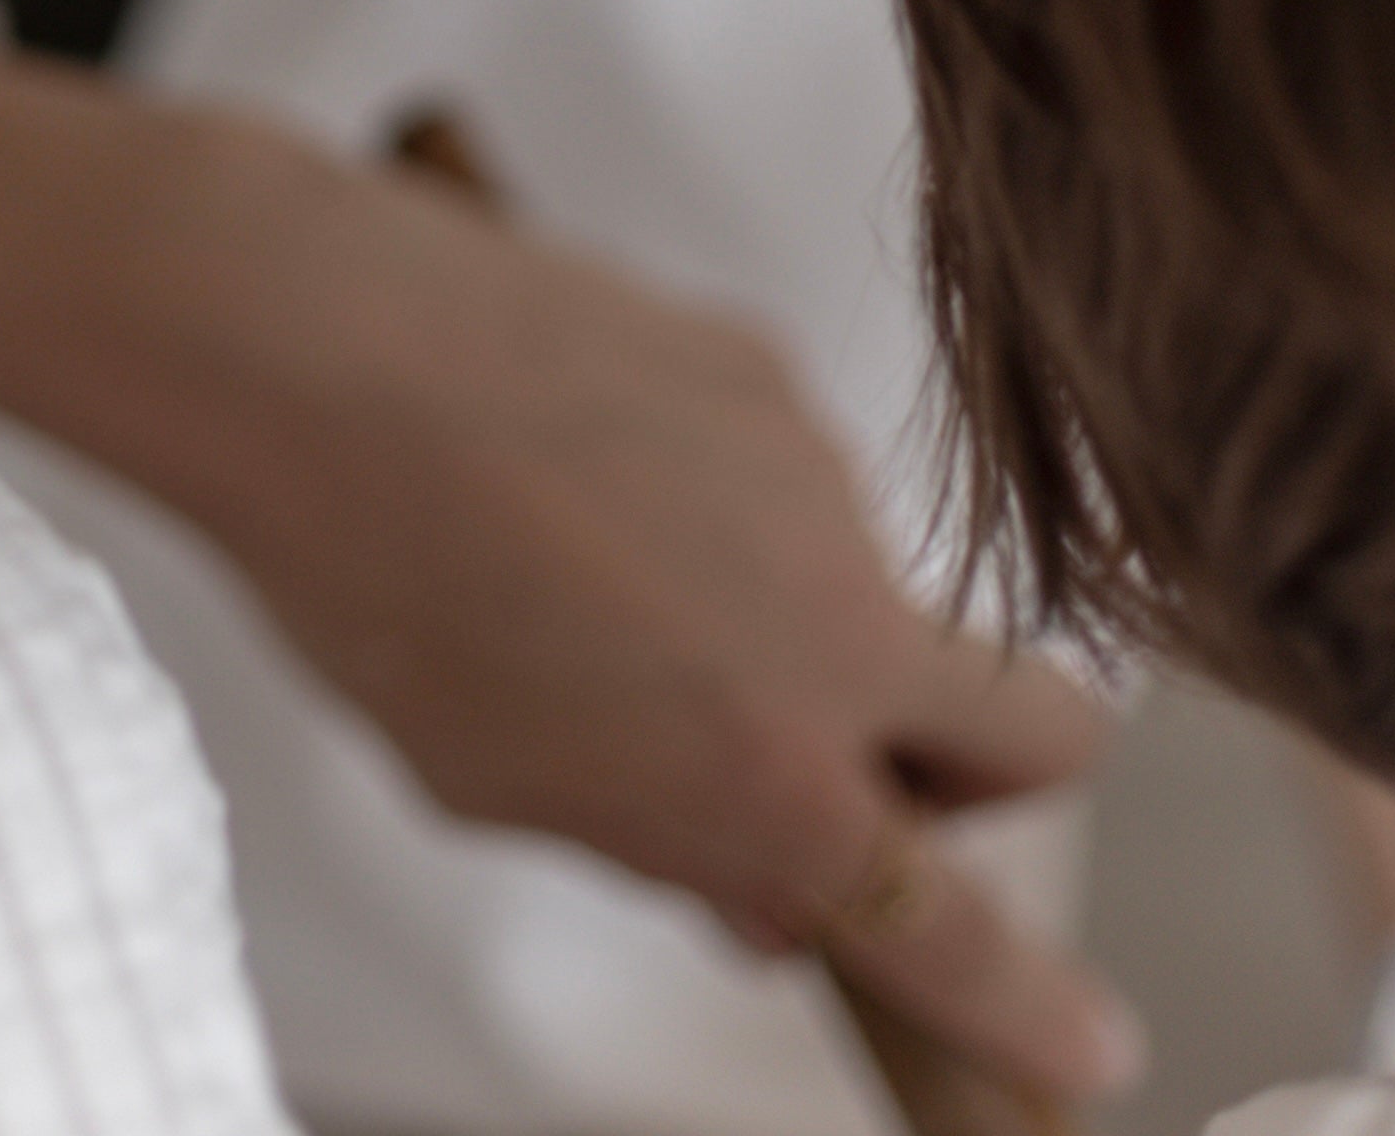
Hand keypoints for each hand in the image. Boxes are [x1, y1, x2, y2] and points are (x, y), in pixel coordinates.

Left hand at [0, 49, 1140, 1109]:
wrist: (313, 348)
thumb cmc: (371, 576)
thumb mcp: (502, 783)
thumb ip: (660, 837)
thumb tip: (761, 884)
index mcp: (772, 780)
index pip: (957, 935)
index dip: (1029, 1009)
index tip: (1082, 1045)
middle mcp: (835, 629)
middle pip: (1045, 730)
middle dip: (996, 776)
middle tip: (868, 769)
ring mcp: (817, 480)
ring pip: (867, 580)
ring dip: (789, 606)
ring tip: (593, 567)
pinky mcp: (764, 362)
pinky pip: (777, 464)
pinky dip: (714, 487)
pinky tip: (575, 464)